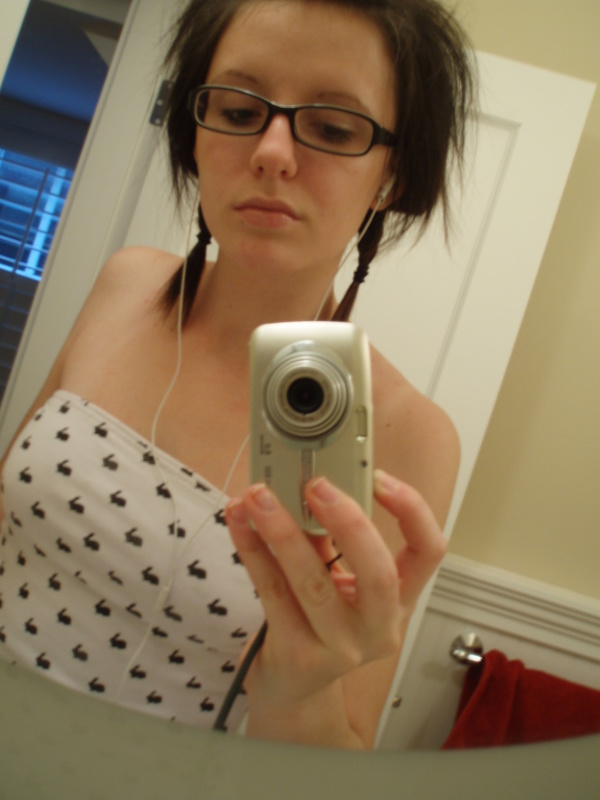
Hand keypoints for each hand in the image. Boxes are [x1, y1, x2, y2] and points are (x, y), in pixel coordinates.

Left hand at [225, 469, 445, 742]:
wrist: (291, 687)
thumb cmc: (317, 623)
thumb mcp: (339, 582)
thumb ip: (330, 539)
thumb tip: (304, 483)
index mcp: (398, 600)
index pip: (429, 552)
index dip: (412, 511)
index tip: (378, 477)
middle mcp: (379, 627)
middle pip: (378, 573)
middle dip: (347, 522)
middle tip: (316, 485)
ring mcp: (340, 648)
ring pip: (313, 582)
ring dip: (282, 531)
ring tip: (258, 496)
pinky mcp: (298, 656)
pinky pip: (272, 592)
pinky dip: (252, 550)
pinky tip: (238, 522)